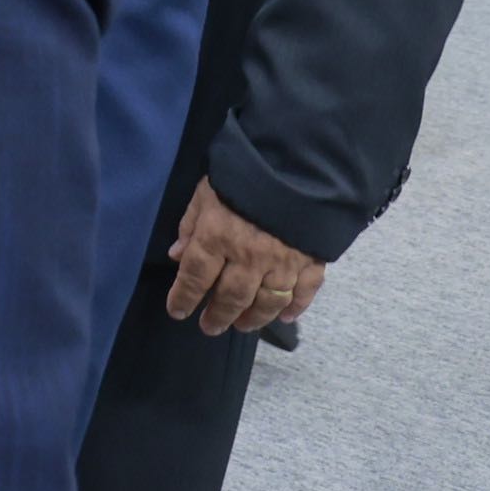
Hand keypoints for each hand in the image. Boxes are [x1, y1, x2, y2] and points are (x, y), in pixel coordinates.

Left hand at [164, 179, 325, 335]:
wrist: (298, 162)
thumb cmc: (243, 173)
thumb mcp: (206, 192)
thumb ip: (191, 225)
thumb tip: (177, 255)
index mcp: (218, 236)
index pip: (195, 277)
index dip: (184, 298)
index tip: (178, 312)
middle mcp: (249, 256)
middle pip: (232, 297)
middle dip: (218, 316)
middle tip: (209, 327)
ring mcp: (284, 261)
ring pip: (268, 301)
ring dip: (254, 318)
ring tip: (242, 326)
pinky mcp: (312, 259)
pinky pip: (305, 291)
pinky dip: (297, 307)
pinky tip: (286, 317)